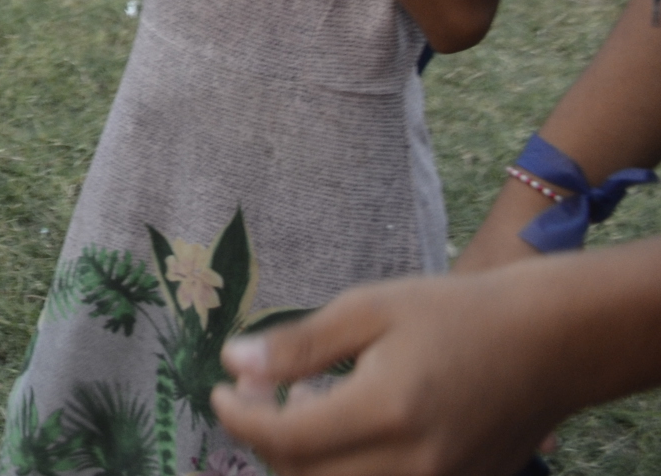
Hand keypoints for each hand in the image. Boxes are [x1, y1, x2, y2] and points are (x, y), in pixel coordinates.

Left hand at [212, 271, 567, 475]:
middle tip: (257, 397)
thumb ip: (299, 344)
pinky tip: (344, 431)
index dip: (239, 420)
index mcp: (387, 411)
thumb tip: (232, 363)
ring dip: (304, 462)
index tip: (219, 390)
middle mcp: (415, 464)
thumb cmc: (456, 314)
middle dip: (266, 442)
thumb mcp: (369, 309)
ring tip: (302, 411)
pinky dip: (345, 470)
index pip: (286, 440)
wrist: (550, 345)